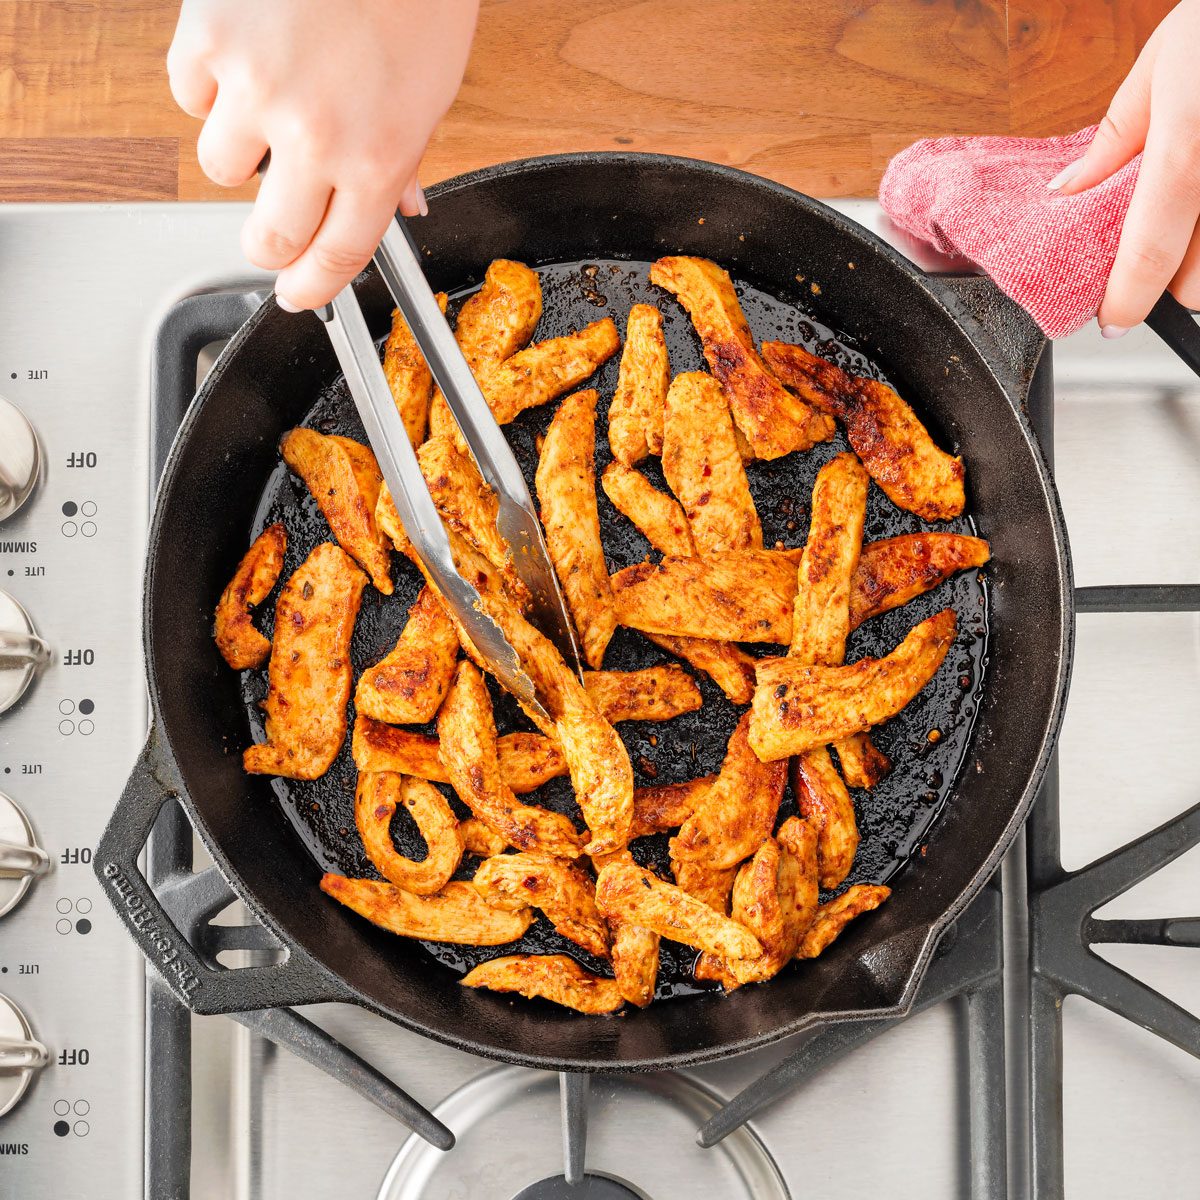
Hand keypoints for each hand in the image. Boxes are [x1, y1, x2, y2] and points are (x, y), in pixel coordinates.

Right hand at [167, 0, 478, 309]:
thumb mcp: (432, 92)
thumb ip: (402, 159)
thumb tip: (397, 208)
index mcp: (378, 158)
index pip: (336, 258)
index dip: (312, 287)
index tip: (298, 295)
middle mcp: (314, 136)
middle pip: (269, 236)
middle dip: (268, 245)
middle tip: (270, 233)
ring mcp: (255, 89)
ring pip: (220, 167)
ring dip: (241, 150)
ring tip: (270, 104)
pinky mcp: (208, 38)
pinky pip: (190, 94)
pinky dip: (211, 86)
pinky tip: (244, 57)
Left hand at [1050, 0, 1199, 336]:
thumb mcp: (1165, 62)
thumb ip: (1115, 141)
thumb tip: (1067, 192)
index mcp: (1188, 153)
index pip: (1147, 259)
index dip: (1124, 301)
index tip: (1111, 317)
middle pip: (1199, 288)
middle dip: (1177, 277)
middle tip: (1167, 242)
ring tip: (1198, 213)